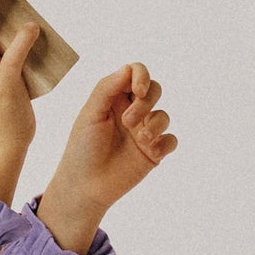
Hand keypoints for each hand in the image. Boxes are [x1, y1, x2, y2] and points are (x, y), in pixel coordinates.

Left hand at [36, 63, 175, 253]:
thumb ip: (107, 88)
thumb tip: (128, 68)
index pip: (135, 73)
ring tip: (141, 140)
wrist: (86, 186)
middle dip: (146, 102)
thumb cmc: (83, 149)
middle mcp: (132, 112)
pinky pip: (171, 140)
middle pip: (154, 90)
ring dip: (155, 124)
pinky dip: (165, 143)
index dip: (142, 76)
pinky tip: (151, 152)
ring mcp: (144, 132)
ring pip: (164, 116)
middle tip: (128, 122)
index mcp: (115, 98)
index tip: (138, 90)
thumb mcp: (90, 114)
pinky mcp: (153, 152)